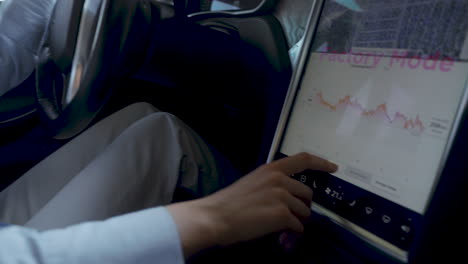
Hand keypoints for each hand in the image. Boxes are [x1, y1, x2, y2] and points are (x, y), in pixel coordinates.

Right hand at [167, 152, 337, 257]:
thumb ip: (271, 183)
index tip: (333, 167)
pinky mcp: (282, 214)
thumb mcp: (253, 182)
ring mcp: (282, 196)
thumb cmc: (230, 201)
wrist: (217, 216)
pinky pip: (298, 225)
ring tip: (279, 224)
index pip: (303, 159)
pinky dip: (291, 231)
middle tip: (288, 214)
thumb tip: (288, 195)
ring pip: (305, 211)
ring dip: (296, 219)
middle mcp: (280, 180)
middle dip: (301, 205)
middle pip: (307, 193)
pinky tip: (279, 232)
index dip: (321, 162)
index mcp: (271, 169)